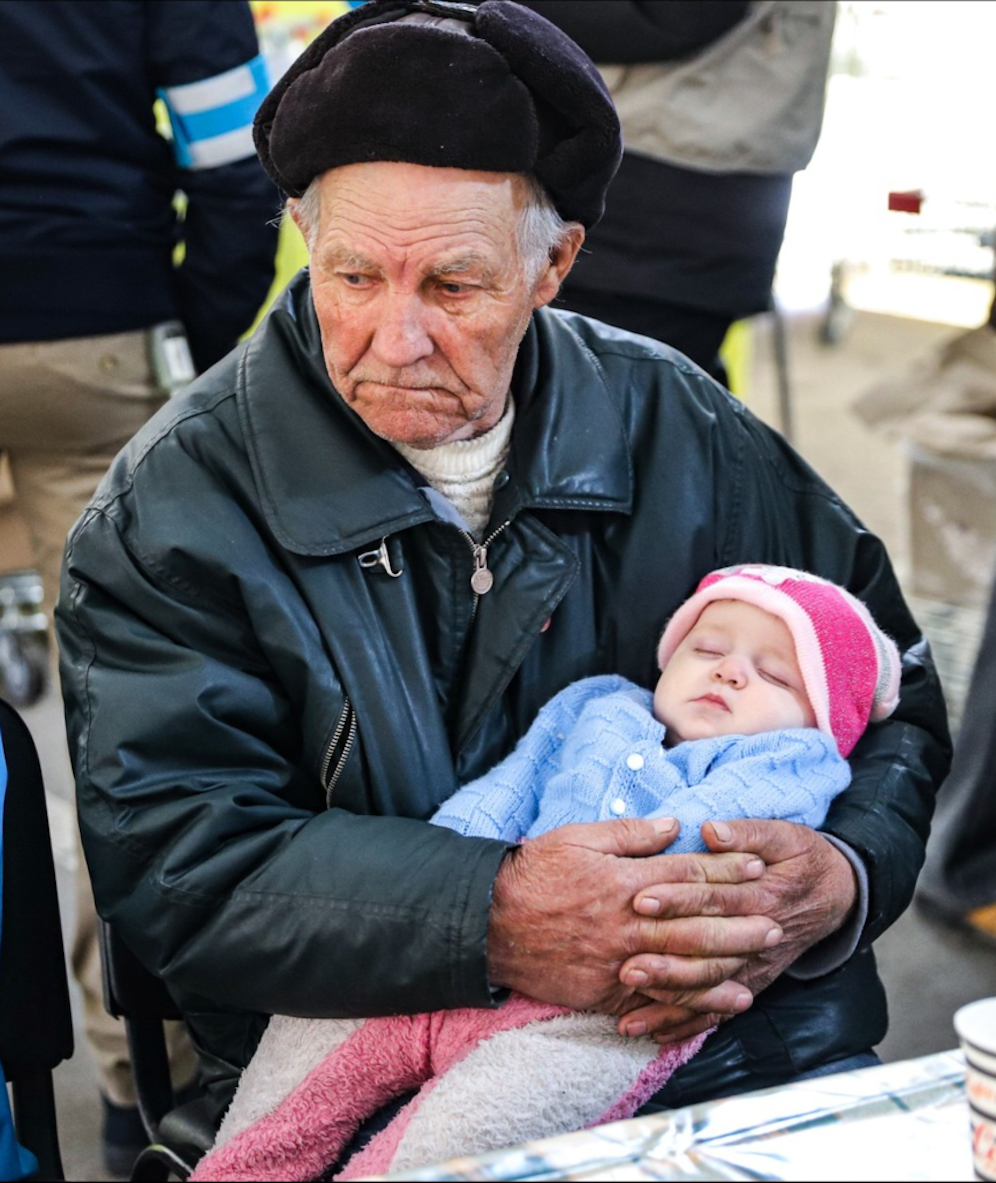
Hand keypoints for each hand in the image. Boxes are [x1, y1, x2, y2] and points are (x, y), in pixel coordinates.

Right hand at [486, 817, 779, 1020]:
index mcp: (624, 880)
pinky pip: (652, 1000)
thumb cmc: (534, 871)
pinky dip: (685, 1006)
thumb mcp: (578, 836)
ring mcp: (616, 961)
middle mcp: (626, 923)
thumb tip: (673, 825)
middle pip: (694, 923)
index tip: (756, 867)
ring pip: (680, 966)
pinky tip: (711, 1008)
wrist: (489, 921)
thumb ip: (629, 833)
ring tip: (755, 969)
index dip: (725, 869)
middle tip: (775, 922)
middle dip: (738, 923)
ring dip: (722, 968)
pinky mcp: (602, 991)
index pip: (686, 874)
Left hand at [618, 818, 857, 1041]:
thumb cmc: (800, 857)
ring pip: (709, 988)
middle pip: (707, 950)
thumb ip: (746, 832)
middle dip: (667, 959)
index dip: (678, 899)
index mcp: (761, 895)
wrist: (835, 894)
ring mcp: (753, 966)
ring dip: (669, 1000)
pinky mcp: (749, 985)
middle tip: (627, 965)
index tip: (641, 900)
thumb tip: (712, 831)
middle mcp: (756, 937)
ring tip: (630, 1006)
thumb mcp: (782, 835)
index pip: (714, 898)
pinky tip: (651, 1032)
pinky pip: (717, 1012)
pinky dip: (685, 1025)